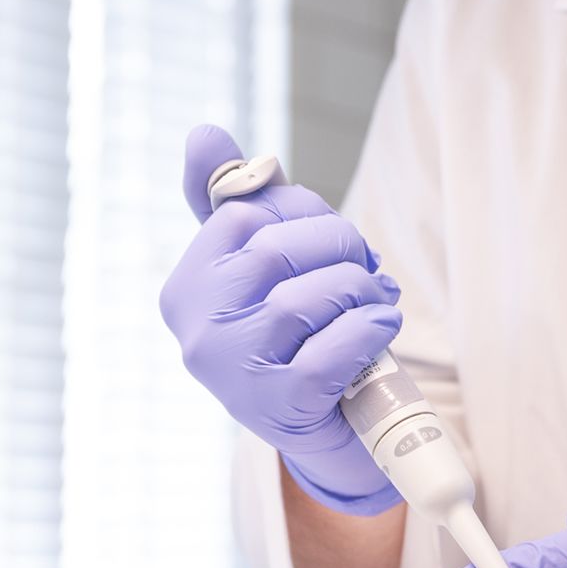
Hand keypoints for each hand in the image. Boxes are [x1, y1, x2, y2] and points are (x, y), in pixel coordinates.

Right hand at [159, 125, 402, 512]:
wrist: (335, 433)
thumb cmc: (299, 339)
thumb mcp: (264, 270)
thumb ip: (236, 202)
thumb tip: (202, 134)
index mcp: (185, 288)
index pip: (244, 213)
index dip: (304, 212)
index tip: (332, 237)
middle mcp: (196, 332)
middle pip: (276, 250)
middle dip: (341, 247)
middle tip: (367, 267)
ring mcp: (233, 374)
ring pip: (307, 297)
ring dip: (361, 291)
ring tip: (375, 303)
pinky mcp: (279, 407)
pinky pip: (333, 347)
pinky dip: (370, 330)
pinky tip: (381, 330)